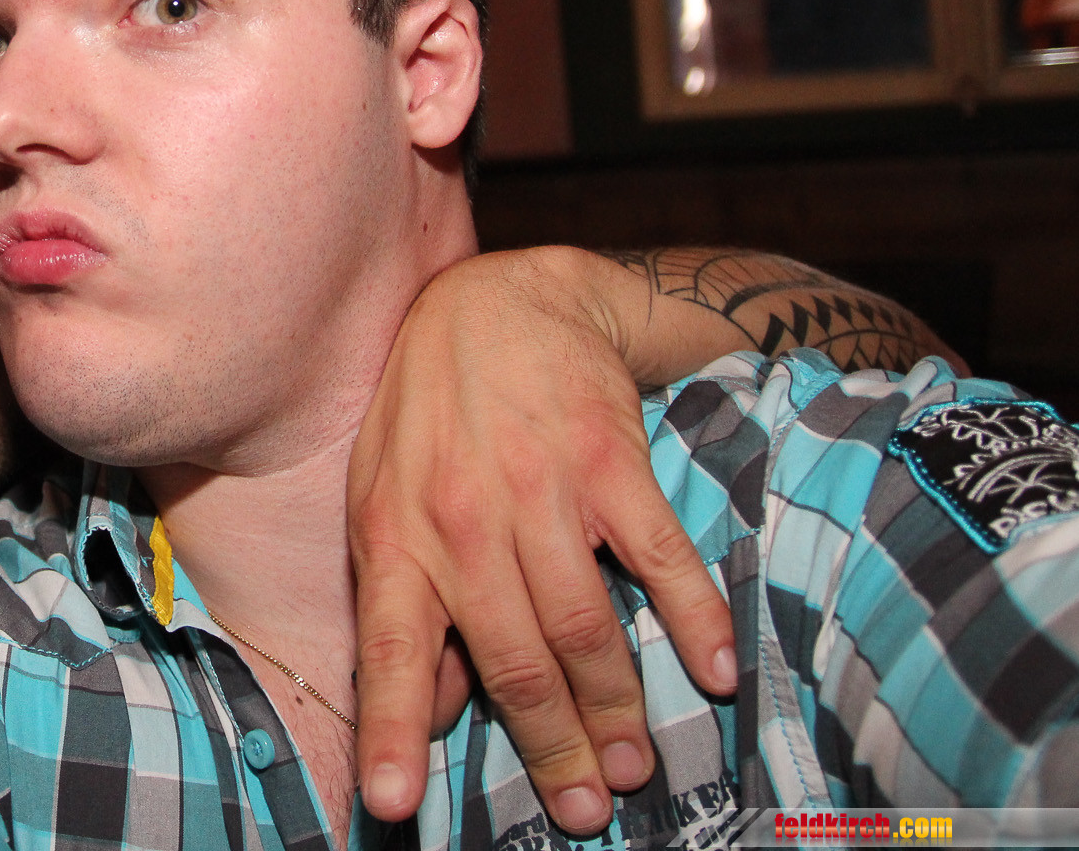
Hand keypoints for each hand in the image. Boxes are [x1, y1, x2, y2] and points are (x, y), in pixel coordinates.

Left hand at [348, 247, 736, 833]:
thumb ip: (406, 600)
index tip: (395, 807)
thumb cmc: (429, 414)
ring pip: (583, 626)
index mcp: (395, 535)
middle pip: (514, 660)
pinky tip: (716, 671)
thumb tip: (431, 704)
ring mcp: (538, 489)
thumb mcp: (384, 498)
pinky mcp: (608, 460)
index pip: (388, 650)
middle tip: (584, 805)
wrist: (499, 300)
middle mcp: (462, 520)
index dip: (393, 731)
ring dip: (617, 706)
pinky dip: (693, 619)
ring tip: (637, 764)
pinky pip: (658, 556)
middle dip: (552, 746)